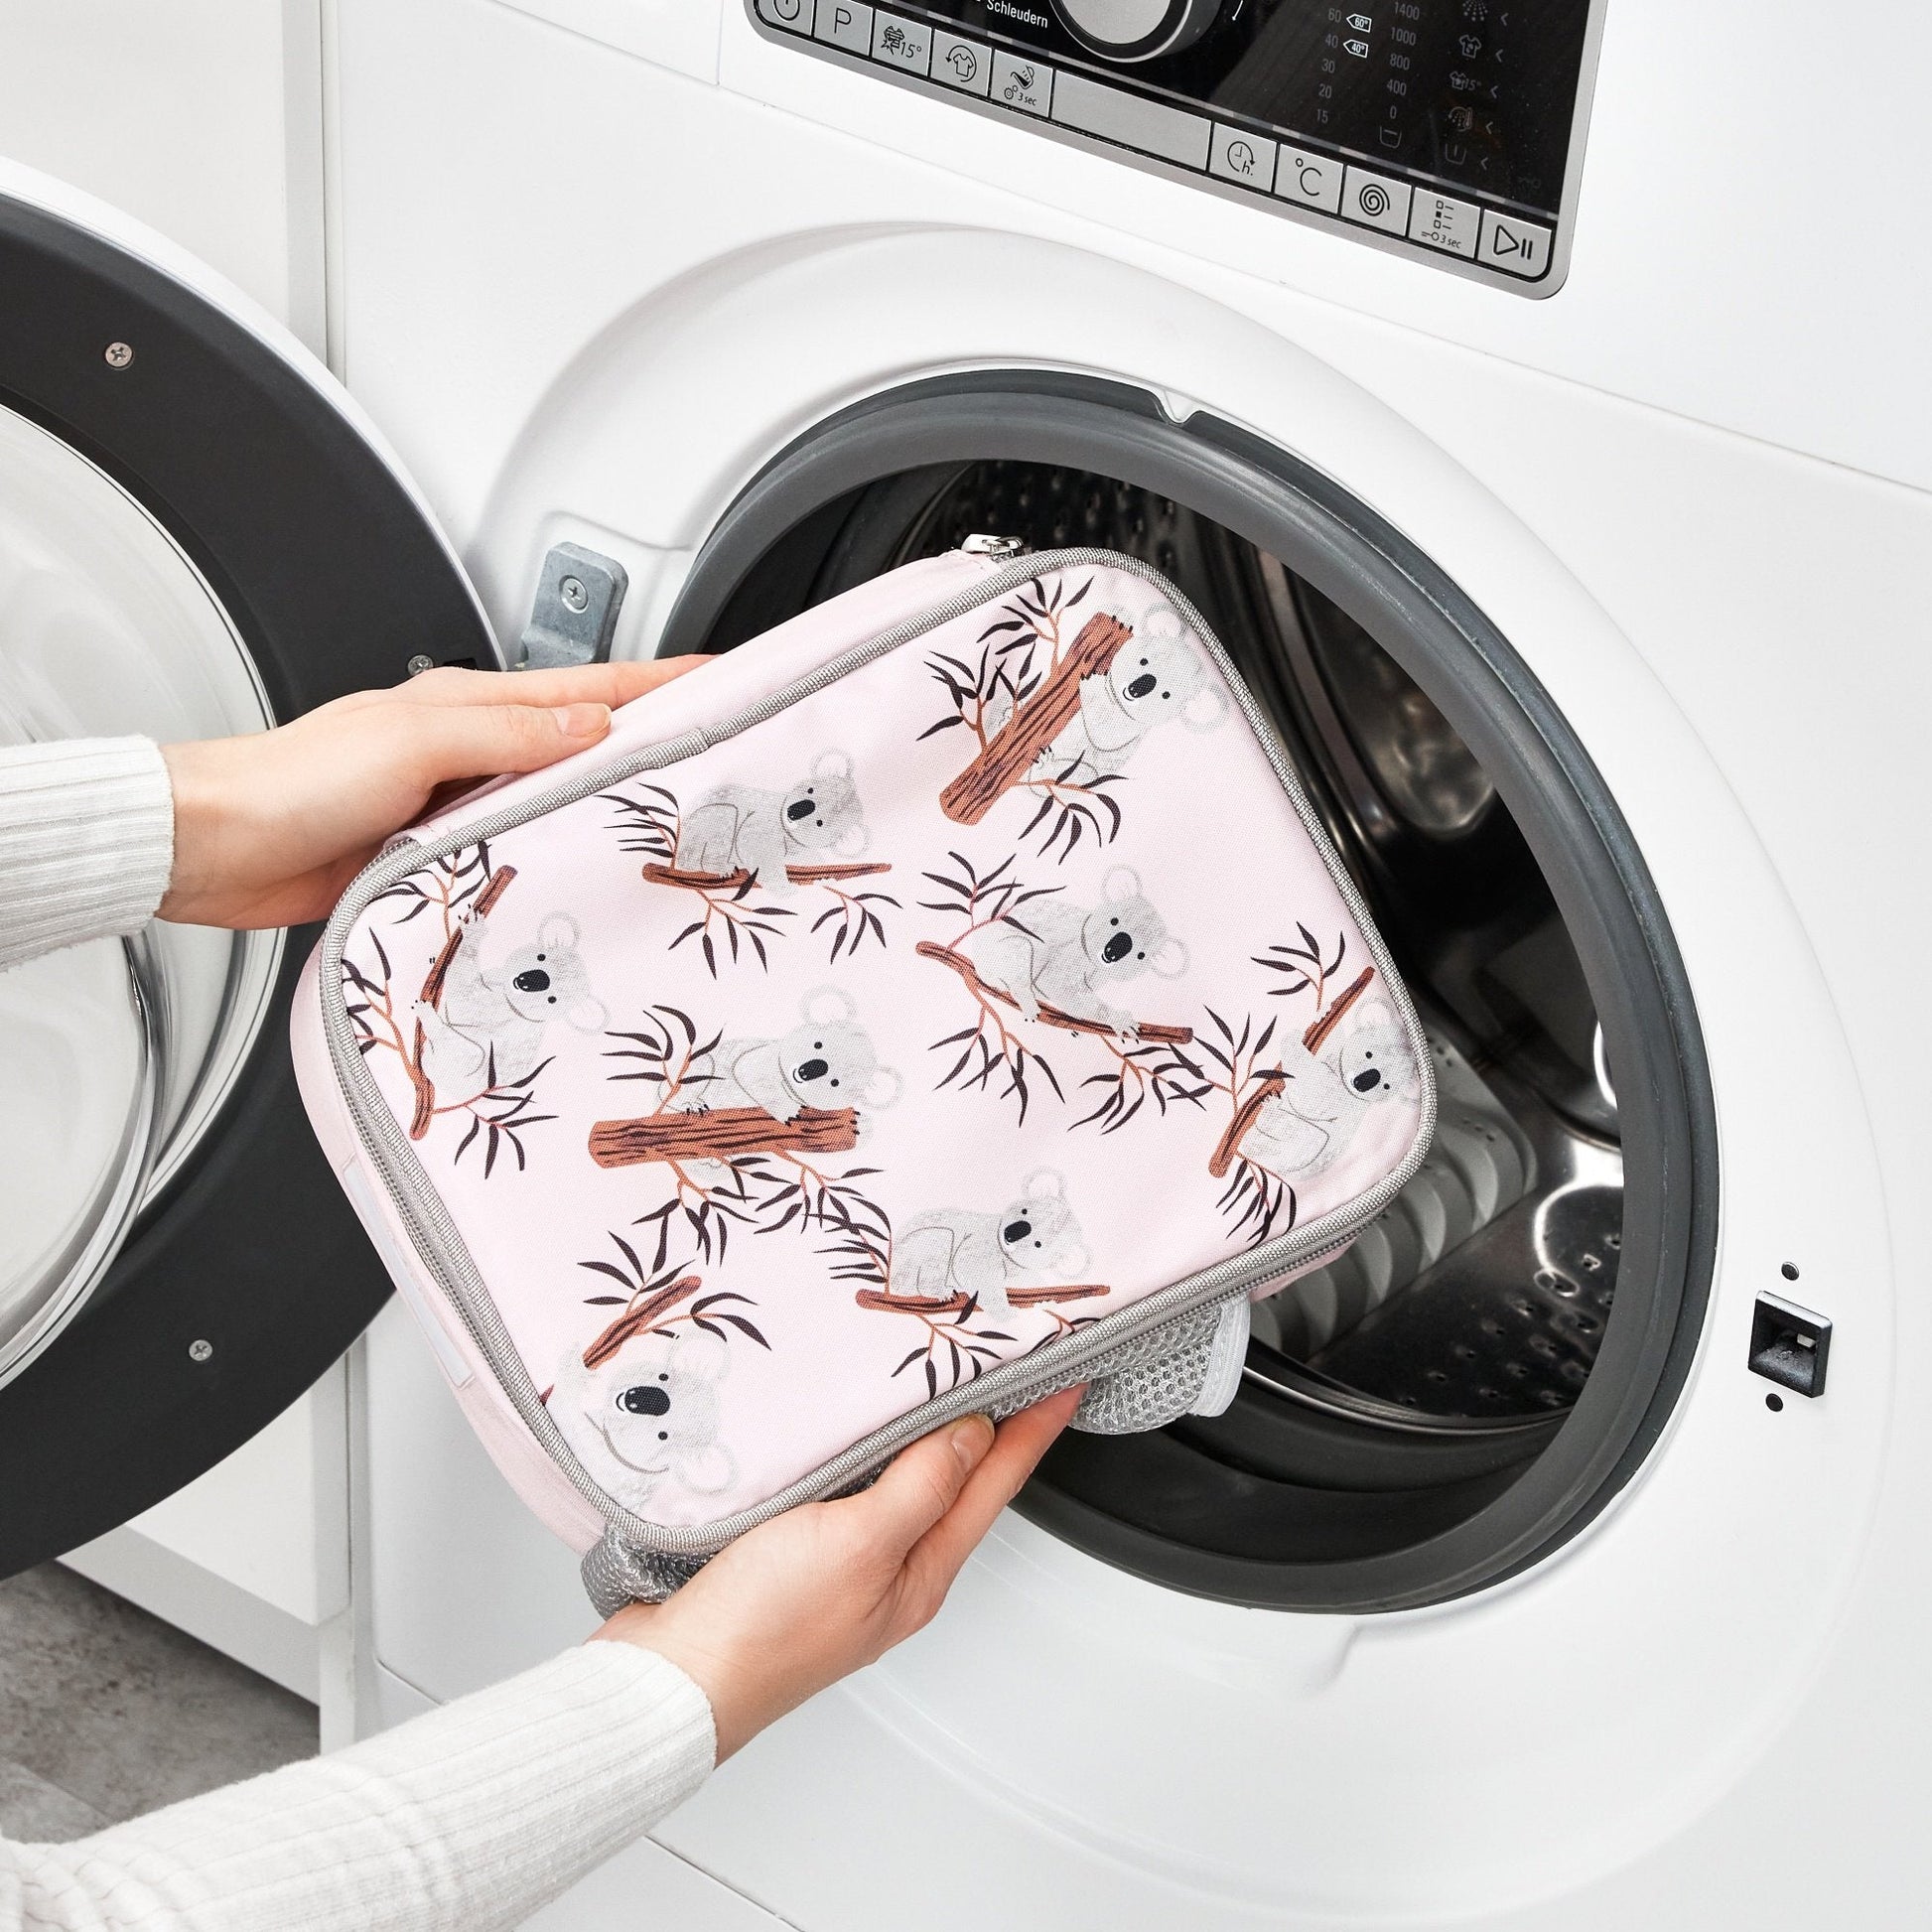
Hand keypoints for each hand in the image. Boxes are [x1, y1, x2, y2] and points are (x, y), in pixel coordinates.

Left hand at [158, 659, 703, 927]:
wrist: (216, 847)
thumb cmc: (291, 782)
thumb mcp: (415, 742)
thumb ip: (508, 733)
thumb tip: (594, 727)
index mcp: (467, 704)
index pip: (588, 689)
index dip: (658, 682)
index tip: (719, 678)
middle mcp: (468, 749)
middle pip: (583, 742)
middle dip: (653, 739)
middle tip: (717, 751)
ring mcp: (454, 801)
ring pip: (555, 797)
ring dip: (608, 801)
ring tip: (672, 813)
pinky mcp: (436, 854)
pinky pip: (517, 848)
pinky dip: (557, 851)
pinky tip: (582, 871)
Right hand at [595, 1388, 1081, 1760]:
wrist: (670, 1681)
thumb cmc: (764, 1630)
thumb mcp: (860, 1543)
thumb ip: (921, 1486)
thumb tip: (974, 1434)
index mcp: (920, 1573)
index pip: (993, 1484)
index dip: (1032, 1428)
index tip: (1064, 1376)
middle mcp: (889, 1569)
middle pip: (954, 1482)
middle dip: (987, 1424)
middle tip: (1011, 1364)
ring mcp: (839, 1563)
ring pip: (898, 1481)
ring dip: (923, 1432)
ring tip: (943, 1381)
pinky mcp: (789, 1551)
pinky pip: (845, 1487)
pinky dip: (861, 1450)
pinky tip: (850, 1428)